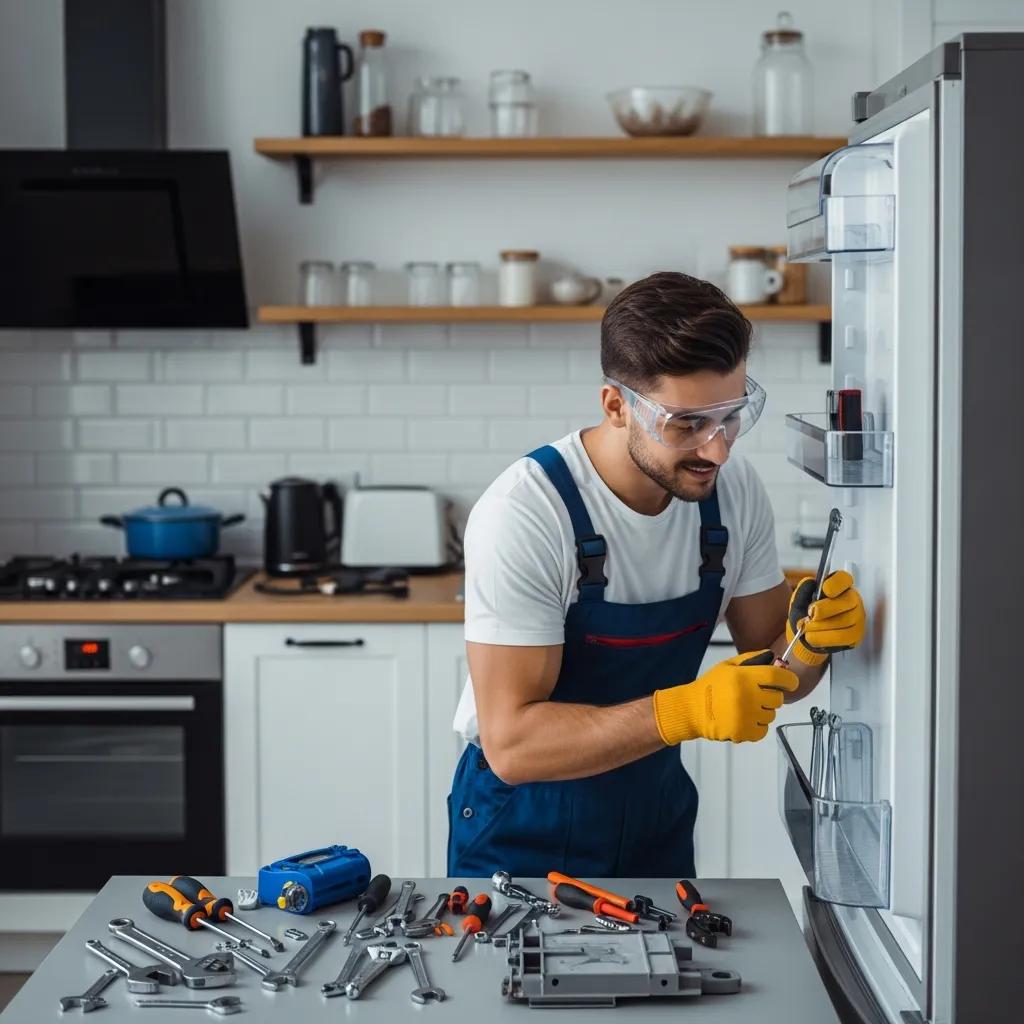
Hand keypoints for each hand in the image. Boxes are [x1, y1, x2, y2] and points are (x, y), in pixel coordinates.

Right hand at [652, 653, 797, 744]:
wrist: (692, 709)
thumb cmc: (711, 685)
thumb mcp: (728, 665)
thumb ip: (752, 659)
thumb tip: (774, 658)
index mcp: (744, 677)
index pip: (778, 676)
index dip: (789, 679)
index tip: (790, 682)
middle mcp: (748, 696)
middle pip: (778, 698)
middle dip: (771, 697)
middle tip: (758, 696)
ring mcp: (747, 716)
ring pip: (771, 715)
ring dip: (763, 712)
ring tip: (747, 709)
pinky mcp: (744, 732)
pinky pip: (763, 730)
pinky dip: (757, 726)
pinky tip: (745, 720)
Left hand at [786, 569, 865, 666]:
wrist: (805, 636)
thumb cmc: (805, 615)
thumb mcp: (798, 602)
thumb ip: (803, 591)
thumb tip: (810, 583)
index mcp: (839, 587)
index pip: (844, 579)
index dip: (835, 583)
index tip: (824, 589)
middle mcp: (852, 600)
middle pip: (848, 601)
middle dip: (825, 609)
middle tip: (810, 615)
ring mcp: (857, 618)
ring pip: (845, 621)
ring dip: (821, 626)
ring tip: (806, 628)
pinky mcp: (856, 635)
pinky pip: (844, 637)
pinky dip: (824, 638)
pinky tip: (813, 637)